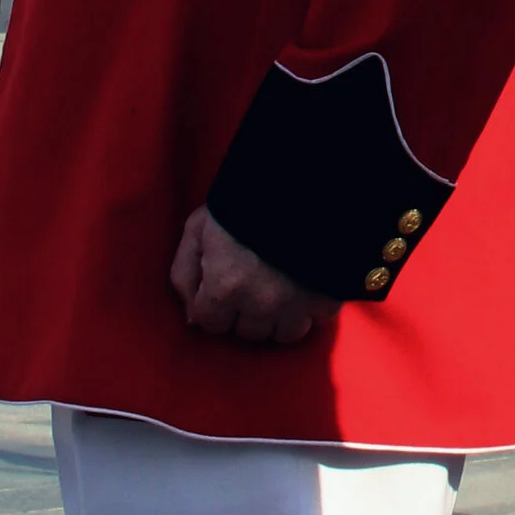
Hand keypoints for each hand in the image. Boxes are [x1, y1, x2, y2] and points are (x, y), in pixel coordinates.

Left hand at [169, 206, 336, 344]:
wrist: (304, 180)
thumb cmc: (243, 202)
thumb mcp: (198, 228)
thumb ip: (185, 274)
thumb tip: (192, 317)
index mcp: (225, 288)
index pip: (209, 324)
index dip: (212, 303)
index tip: (221, 285)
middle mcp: (261, 305)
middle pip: (247, 333)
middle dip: (244, 312)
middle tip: (251, 285)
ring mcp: (298, 304)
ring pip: (284, 334)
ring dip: (279, 318)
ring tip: (280, 292)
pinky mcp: (329, 297)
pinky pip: (318, 321)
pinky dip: (311, 310)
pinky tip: (305, 288)